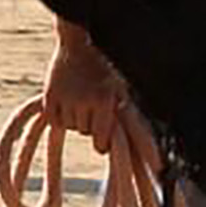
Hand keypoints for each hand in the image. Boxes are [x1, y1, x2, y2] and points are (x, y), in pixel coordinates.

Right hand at [43, 28, 128, 152]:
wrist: (81, 43)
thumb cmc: (109, 70)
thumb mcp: (124, 94)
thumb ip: (134, 126)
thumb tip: (156, 163)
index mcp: (106, 101)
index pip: (100, 143)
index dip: (101, 142)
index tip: (101, 138)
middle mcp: (85, 100)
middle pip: (84, 133)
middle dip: (89, 124)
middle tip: (90, 104)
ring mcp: (66, 97)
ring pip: (68, 127)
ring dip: (73, 118)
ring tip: (79, 97)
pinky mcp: (49, 94)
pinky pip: (53, 119)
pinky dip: (58, 115)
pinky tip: (65, 100)